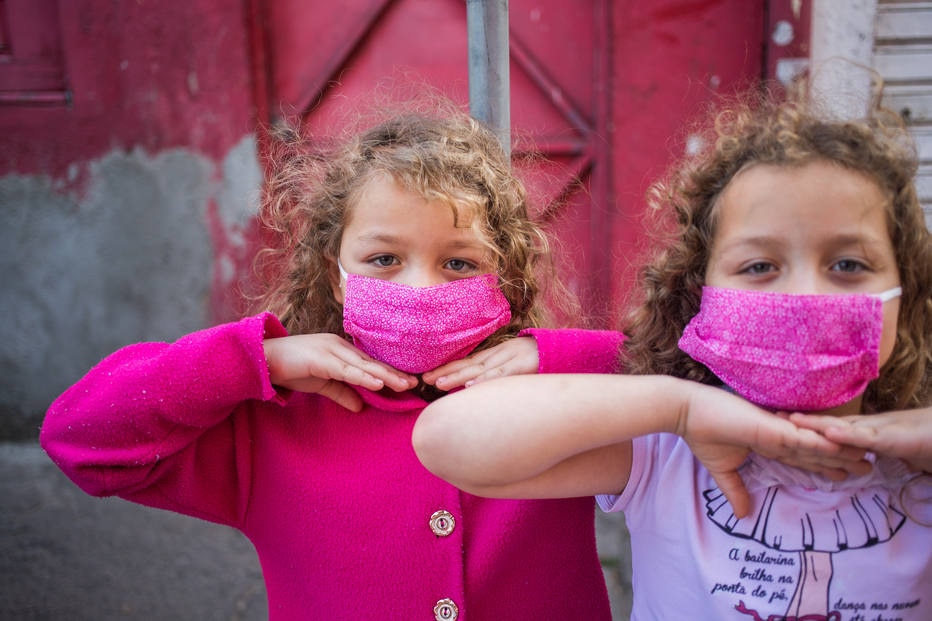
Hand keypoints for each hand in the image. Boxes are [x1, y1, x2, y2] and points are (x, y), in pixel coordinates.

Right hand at [263, 334, 416, 411]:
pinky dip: (364, 377)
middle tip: (415, 384)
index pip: (370, 363)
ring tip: (404, 385)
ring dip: (385, 376)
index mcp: (341, 351)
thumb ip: (342, 393)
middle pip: (372, 363)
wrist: (263, 359)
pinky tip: (378, 383)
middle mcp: (339, 347)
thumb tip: (360, 407)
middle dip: (394, 374)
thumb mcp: (322, 384)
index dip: (389, 373)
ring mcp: (331, 351)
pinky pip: (346, 370)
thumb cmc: (291, 369)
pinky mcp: (321, 359)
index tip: (408, 382)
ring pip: (364, 366)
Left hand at [422, 337, 539, 390]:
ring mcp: (509, 360)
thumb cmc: (538, 359)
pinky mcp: (522, 366)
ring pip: (480, 369)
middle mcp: (498, 356)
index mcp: (495, 355)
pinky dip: (486, 380)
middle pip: (468, 365)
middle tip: (424, 380)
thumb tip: (476, 386)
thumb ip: (496, 372)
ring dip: (459, 376)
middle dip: (445, 372)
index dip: (447, 368)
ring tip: (440, 383)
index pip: (466, 362)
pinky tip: (472, 386)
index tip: (427, 376)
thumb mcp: (514, 364)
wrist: (561, 349)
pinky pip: (502, 374)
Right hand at [676, 386, 868, 518]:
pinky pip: (802, 437)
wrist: (687, 413)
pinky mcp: (772, 426)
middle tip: (868, 466)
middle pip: (815, 450)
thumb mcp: (722, 470)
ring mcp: (777, 430)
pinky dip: (823, 442)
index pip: (800, 458)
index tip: (843, 475)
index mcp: (767, 443)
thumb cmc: (702, 434)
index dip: (822, 466)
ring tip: (865, 457)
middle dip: (841, 459)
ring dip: (841, 451)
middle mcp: (777, 435)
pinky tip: (842, 446)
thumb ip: (735, 491)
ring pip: (814, 444)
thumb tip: (742, 516)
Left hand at [791, 410, 931, 473]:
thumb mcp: (891, 451)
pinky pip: (865, 436)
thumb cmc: (923, 444)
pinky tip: (829, 432)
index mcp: (864, 431)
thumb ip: (873, 453)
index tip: (781, 423)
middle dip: (801, 422)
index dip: (807, 426)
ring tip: (790, 420)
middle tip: (772, 416)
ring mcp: (877, 429)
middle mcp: (866, 427)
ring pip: (841, 426)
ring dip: (815, 424)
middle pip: (828, 423)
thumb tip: (859, 461)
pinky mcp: (891, 437)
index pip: (830, 428)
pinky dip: (847, 434)